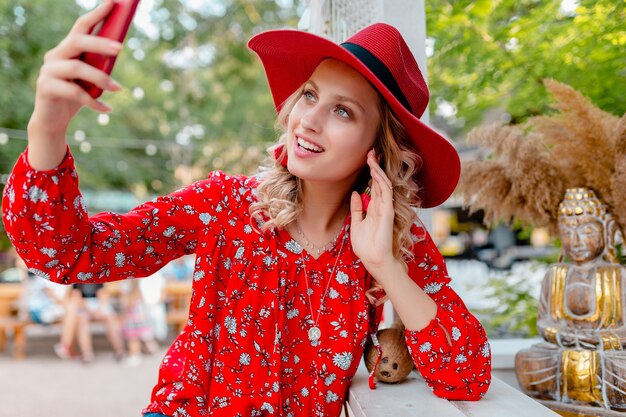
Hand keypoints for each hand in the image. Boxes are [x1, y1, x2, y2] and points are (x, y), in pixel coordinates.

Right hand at [31, 0, 121, 132]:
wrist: (53, 120)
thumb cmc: (76, 96)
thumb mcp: (90, 79)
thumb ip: (99, 64)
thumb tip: (118, 48)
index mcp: (67, 49)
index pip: (81, 26)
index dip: (97, 14)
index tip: (114, 3)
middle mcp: (55, 55)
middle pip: (77, 42)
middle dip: (100, 43)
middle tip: (120, 48)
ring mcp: (48, 71)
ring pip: (76, 68)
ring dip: (101, 78)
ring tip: (118, 89)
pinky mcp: (46, 88)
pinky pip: (74, 92)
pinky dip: (94, 102)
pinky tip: (107, 109)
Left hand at [350, 149, 400, 278]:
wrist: (374, 260)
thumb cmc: (366, 246)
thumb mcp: (357, 223)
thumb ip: (357, 209)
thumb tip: (356, 194)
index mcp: (374, 208)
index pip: (374, 186)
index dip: (371, 172)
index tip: (366, 159)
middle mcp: (381, 206)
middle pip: (380, 181)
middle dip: (375, 166)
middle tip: (370, 152)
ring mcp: (385, 208)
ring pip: (383, 184)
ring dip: (378, 170)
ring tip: (372, 157)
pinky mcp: (387, 211)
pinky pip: (386, 192)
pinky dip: (381, 181)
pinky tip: (375, 171)